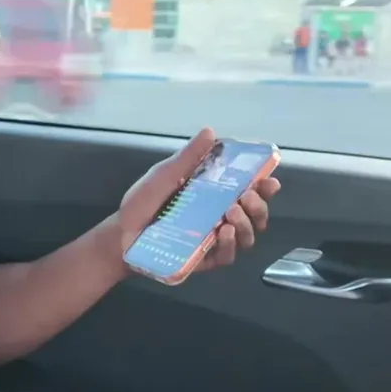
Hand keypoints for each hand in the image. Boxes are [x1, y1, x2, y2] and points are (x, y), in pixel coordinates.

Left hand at [114, 128, 280, 275]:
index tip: (269, 180)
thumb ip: (188, 157)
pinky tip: (224, 232)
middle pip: (255, 215)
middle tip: (247, 196)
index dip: (264, 186)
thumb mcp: (165, 175)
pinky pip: (227, 256)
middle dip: (259, 205)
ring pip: (247, 237)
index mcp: (213, 195)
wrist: (120, 235)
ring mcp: (213, 240)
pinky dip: (230, 244)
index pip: (248, 190)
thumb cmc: (142, 202)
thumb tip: (210, 131)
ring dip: (247, 224)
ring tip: (232, 214)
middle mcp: (219, 216)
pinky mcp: (204, 259)